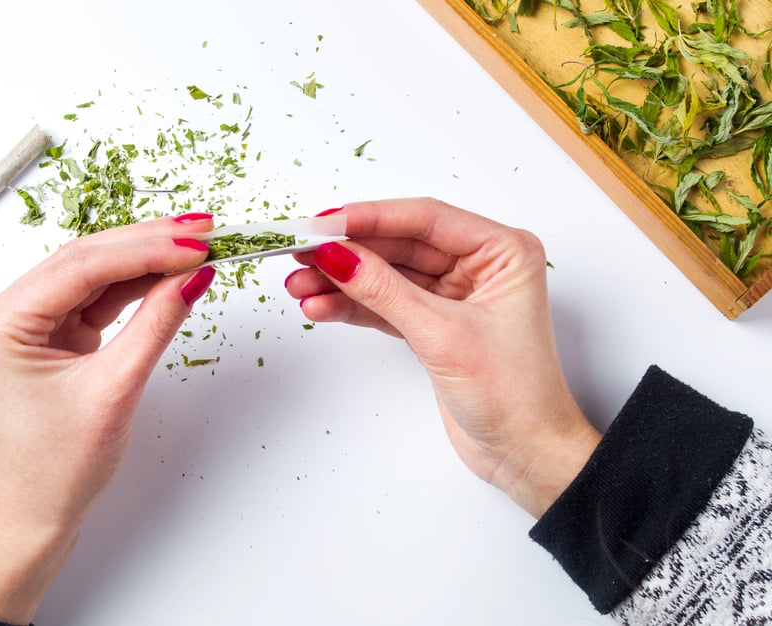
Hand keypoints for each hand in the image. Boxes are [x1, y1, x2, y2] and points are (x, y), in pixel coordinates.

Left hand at [0, 214, 215, 623]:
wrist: (36, 514)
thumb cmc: (58, 467)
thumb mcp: (115, 389)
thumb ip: (156, 324)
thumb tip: (194, 275)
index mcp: (0, 323)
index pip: (81, 266)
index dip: (144, 249)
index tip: (196, 242)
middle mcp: (5, 313)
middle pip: (86, 260)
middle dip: (148, 244)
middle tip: (204, 230)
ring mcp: (27, 322)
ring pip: (94, 273)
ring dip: (145, 260)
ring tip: (196, 244)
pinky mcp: (50, 334)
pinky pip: (96, 298)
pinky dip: (135, 286)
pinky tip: (170, 272)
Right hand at [286, 198, 600, 517]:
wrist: (525, 455)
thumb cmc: (515, 396)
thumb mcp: (443, 336)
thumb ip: (385, 292)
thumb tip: (337, 257)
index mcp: (503, 252)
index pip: (426, 219)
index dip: (371, 218)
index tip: (325, 224)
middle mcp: (479, 266)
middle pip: (400, 244)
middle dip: (348, 251)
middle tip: (301, 251)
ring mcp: (454, 295)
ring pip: (387, 275)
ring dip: (342, 280)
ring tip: (299, 284)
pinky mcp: (433, 324)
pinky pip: (385, 304)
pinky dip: (352, 305)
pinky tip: (320, 305)